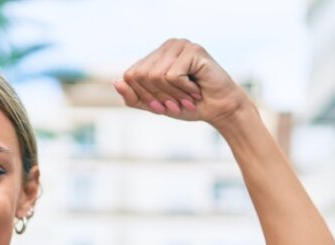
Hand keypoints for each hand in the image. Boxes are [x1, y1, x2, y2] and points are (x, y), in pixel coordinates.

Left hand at [113, 39, 251, 128]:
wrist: (219, 109)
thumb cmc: (189, 106)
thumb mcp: (155, 105)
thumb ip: (134, 97)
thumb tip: (116, 82)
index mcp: (155, 56)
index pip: (130, 75)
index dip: (142, 96)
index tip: (161, 106)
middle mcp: (166, 46)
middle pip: (141, 75)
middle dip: (157, 97)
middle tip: (175, 104)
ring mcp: (180, 45)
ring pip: (156, 76)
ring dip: (172, 95)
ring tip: (187, 98)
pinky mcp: (192, 50)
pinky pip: (172, 76)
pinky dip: (183, 90)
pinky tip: (195, 90)